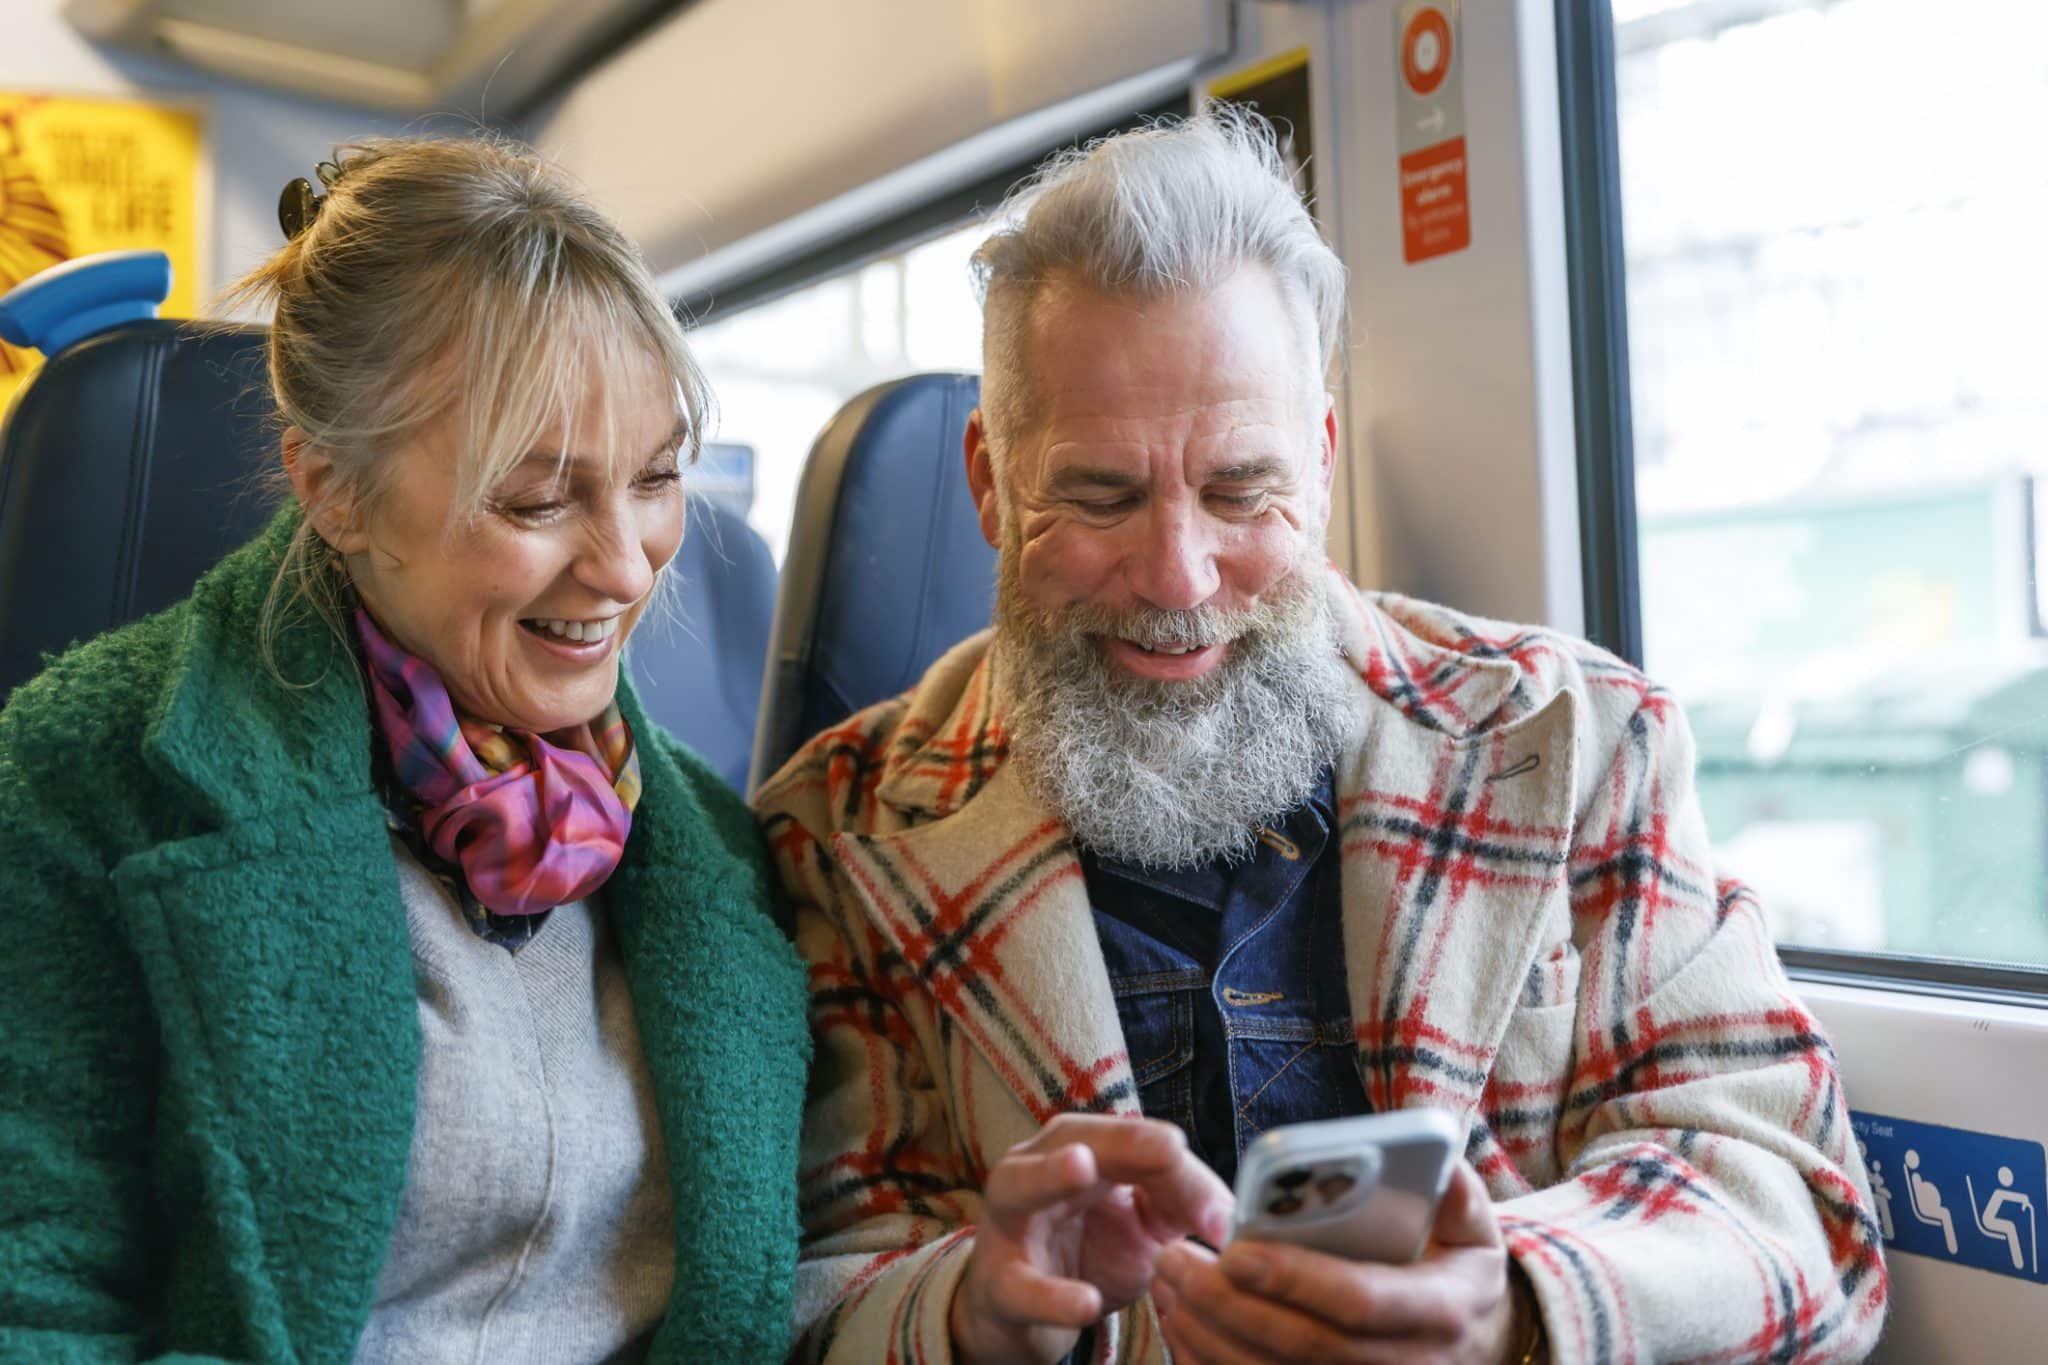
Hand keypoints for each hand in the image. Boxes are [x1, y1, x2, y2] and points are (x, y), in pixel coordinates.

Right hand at [949, 1114, 1235, 1364]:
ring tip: (1081, 1168)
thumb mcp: (1145, 1228)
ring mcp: (1010, 1222)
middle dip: (1122, 1141)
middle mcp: (1036, 1168)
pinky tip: (1085, 1303)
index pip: (1134, 1140)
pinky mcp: (997, 1283)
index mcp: (1081, 1148)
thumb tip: (1231, 1218)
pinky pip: (1021, 1286)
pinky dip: (1051, 1296)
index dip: (1178, 1164)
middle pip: (1076, 1138)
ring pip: (1020, 1187)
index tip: (1222, 1211)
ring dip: (1049, 1175)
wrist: (1023, 1315)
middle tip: (1169, 1147)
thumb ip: (1186, 1205)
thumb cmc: (1090, 1253)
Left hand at [1149, 1161, 1529, 1363]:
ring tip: (1166, 1284)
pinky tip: (1179, 1324)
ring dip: (1208, 1335)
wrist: (1473, 1345)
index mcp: (1438, 1311)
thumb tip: (1434, 1159)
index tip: (1234, 1250)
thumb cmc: (1459, 1270)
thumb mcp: (1475, 1229)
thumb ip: (1455, 1192)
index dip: (1295, 1278)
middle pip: (1302, 1345)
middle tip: (1173, 1258)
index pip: (1359, 1301)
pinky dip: (1211, 1364)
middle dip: (1229, 1305)